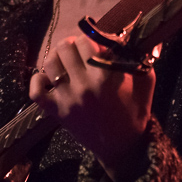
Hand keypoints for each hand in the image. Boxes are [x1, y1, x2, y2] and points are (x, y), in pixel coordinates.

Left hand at [29, 35, 153, 181]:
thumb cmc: (135, 111)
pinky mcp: (56, 111)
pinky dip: (38, 80)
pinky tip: (48, 78)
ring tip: (65, 61)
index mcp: (107, 75)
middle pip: (66, 47)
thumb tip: (128, 35)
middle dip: (73, 44)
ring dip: (56, 57)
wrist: (122, 146)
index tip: (97, 44)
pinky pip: (35, 90)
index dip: (92, 38)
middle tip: (79, 50)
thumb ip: (139, 56)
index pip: (88, 40)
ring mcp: (67, 98)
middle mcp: (84, 84)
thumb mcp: (146, 80)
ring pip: (50, 63)